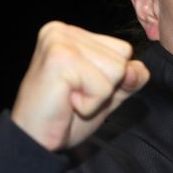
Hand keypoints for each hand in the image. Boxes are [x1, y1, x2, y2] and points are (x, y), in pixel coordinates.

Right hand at [11, 21, 148, 151]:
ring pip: (116, 70)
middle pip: (122, 58)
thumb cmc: (66, 117)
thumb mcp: (107, 93)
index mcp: (72, 33)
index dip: (112, 79)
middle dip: (105, 87)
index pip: (123, 50)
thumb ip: (129, 78)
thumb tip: (137, 69)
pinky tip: (67, 103)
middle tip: (74, 96)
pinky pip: (103, 86)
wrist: (35, 142)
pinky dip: (90, 104)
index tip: (81, 88)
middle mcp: (62, 30)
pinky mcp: (59, 59)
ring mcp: (59, 41)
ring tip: (70, 99)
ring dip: (97, 96)